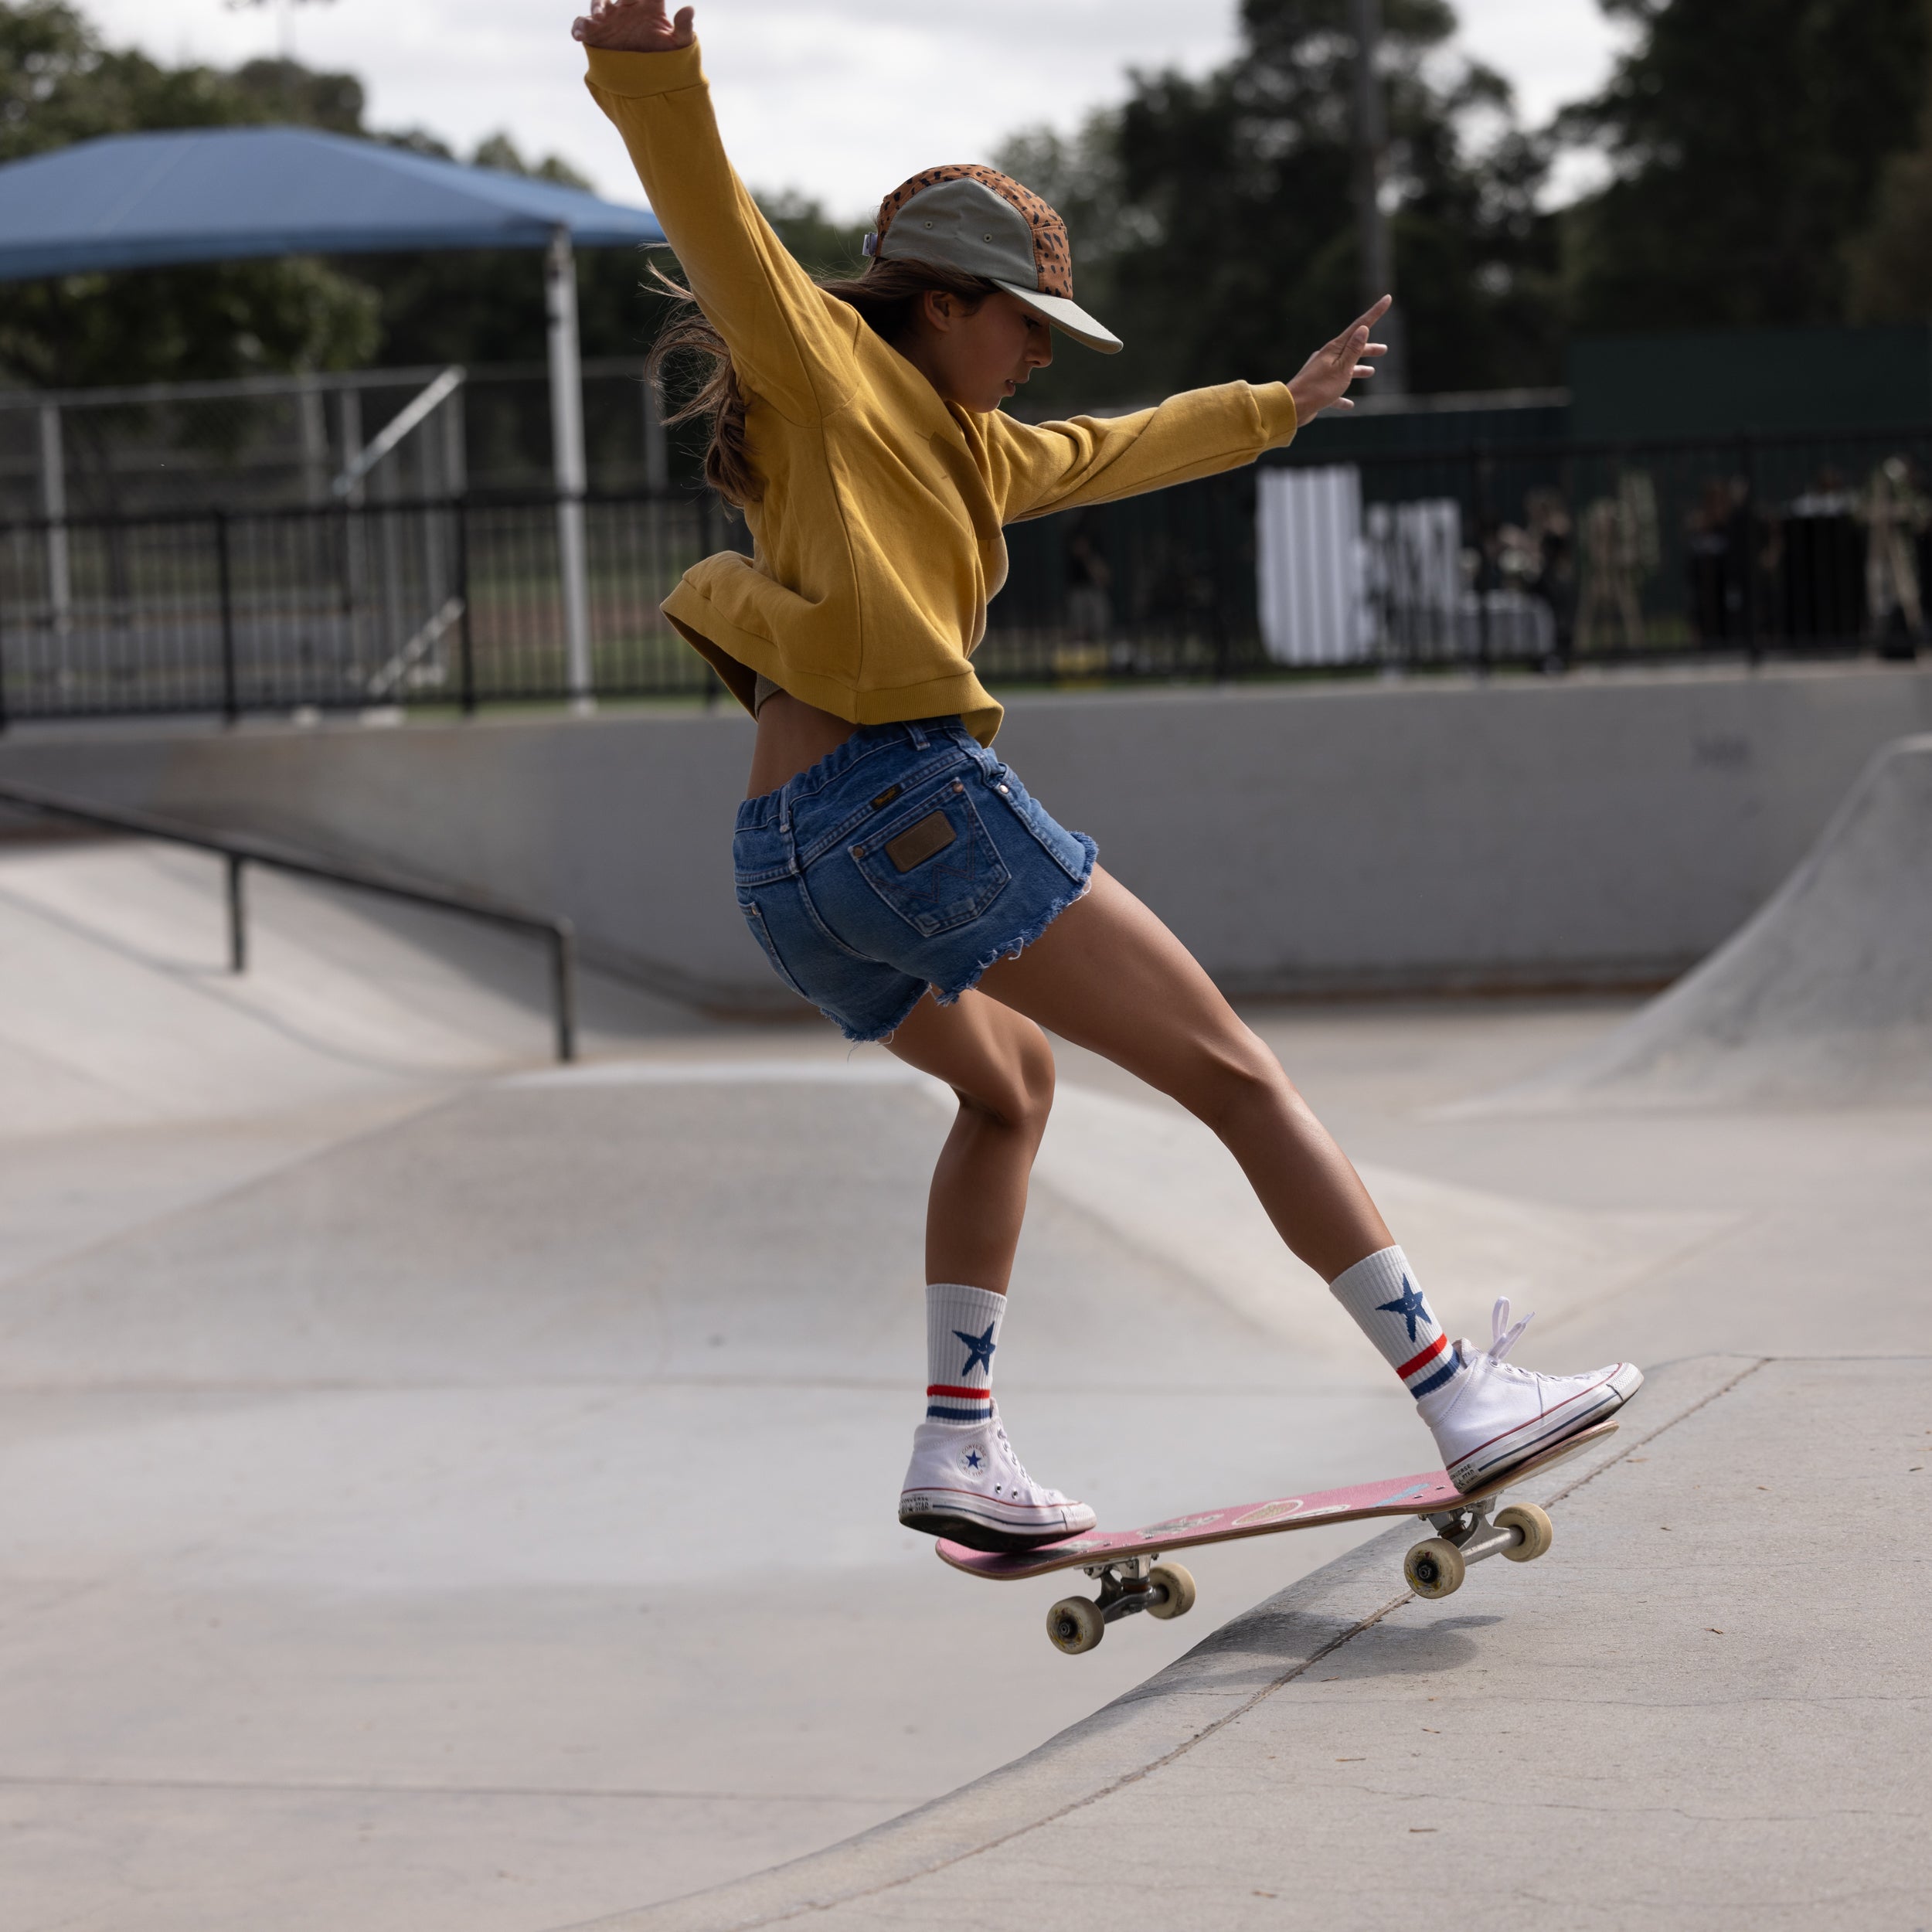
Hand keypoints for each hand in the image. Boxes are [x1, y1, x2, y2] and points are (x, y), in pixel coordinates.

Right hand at [572, 0, 693, 50]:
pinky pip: (583, 23)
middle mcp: (628, 8)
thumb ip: (684, 27)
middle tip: (620, 5)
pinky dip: (579, 27)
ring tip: (599, 16)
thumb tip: (690, 8)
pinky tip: (579, 35)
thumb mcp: (678, 44)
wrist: (649, 80)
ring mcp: (611, 18)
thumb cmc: (666, 59)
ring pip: (599, 3)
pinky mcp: (597, 32)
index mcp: (649, 6)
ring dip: (597, 6)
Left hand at [1286, 296, 1390, 419]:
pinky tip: (1350, 405)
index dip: (1375, 313)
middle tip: (1384, 350)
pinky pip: (1334, 391)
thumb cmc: (1318, 388)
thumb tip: (1363, 328)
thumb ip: (1353, 350)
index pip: (1359, 327)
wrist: (1292, 407)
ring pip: (1345, 369)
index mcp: (1334, 349)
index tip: (1387, 298)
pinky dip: (1342, 397)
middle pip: (1352, 350)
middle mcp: (1328, 357)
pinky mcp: (1317, 389)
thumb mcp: (1341, 368)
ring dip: (1359, 370)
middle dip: (1368, 349)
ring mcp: (1322, 373)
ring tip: (1371, 372)